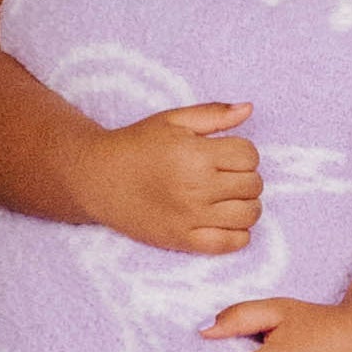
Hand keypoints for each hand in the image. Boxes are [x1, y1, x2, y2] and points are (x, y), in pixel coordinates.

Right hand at [90, 103, 261, 255]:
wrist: (97, 178)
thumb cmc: (137, 145)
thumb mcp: (172, 120)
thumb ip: (213, 114)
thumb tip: (249, 109)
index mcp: (195, 154)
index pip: (250, 156)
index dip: (242, 153)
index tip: (224, 155)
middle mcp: (196, 187)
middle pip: (253, 184)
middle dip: (245, 177)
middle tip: (224, 175)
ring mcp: (191, 217)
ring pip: (250, 214)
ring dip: (246, 204)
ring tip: (227, 197)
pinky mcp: (183, 240)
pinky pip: (232, 243)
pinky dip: (239, 233)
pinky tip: (224, 220)